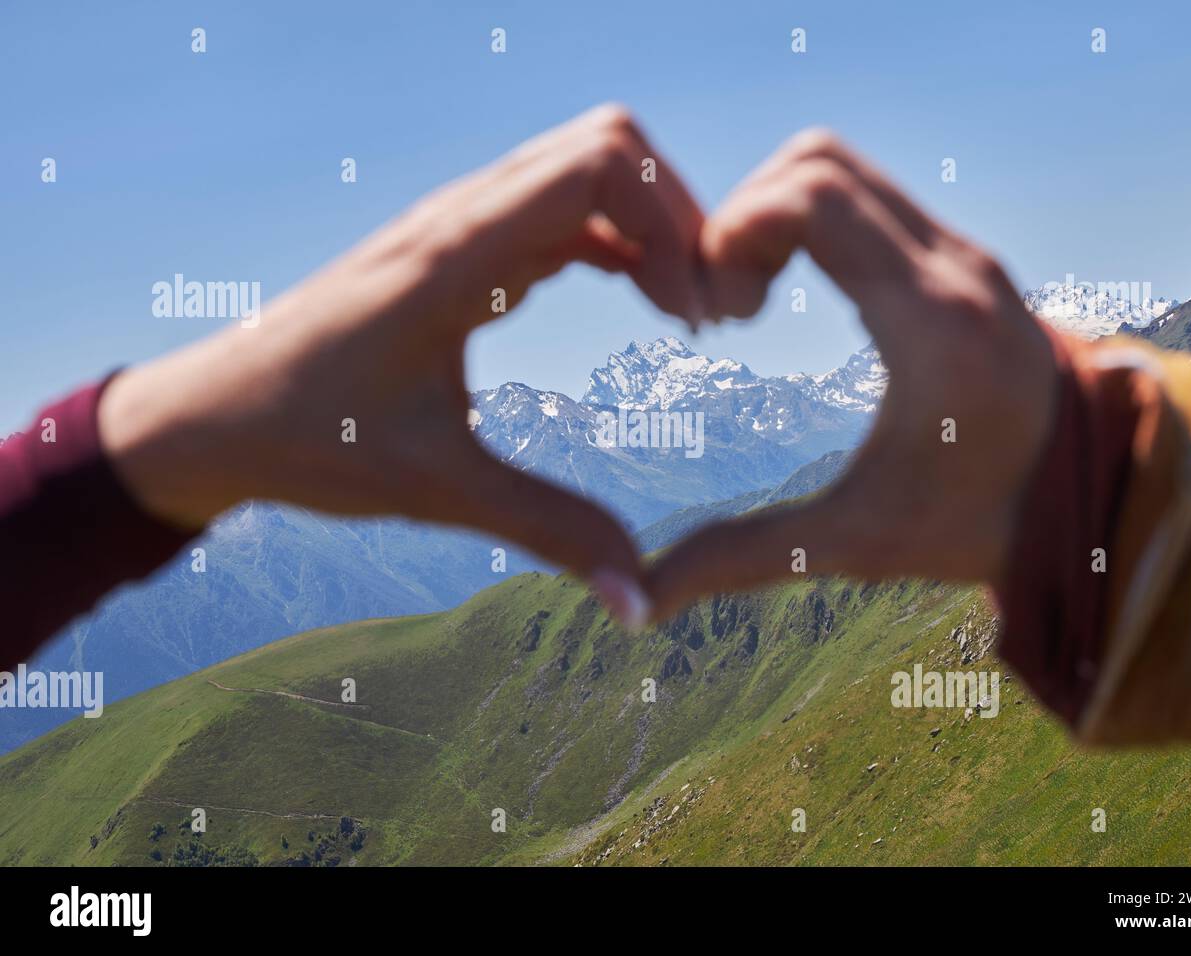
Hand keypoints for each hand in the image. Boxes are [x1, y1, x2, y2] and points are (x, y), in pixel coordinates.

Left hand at [98, 105, 707, 624]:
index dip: (672, 228)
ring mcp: (454, 222)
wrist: (211, 415)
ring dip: (648, 221)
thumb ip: (548, 533)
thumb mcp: (436, 489)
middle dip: (678, 215)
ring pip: (582, 164)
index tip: (693, 321)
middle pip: (606, 145)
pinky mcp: (454, 243)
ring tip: (683, 308)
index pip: (597, 168)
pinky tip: (639, 296)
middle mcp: (457, 218)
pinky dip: (614, 234)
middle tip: (706, 309)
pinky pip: (555, 203)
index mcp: (454, 258)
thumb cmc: (307, 442)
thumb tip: (637, 604)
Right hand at [648, 131, 1058, 618]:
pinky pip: (868, 196)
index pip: (810, 197)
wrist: (1096, 507)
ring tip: (752, 295)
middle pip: (816, 162)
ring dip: (774, 212)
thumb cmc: (979, 527)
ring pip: (842, 167)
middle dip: (741, 217)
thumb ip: (743, 561)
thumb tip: (641, 603)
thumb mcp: (854, 544)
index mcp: (930, 319)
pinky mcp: (964, 257)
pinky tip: (792, 289)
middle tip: (726, 304)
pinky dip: (810, 220)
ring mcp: (964, 252)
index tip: (718, 313)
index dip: (732, 233)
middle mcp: (954, 264)